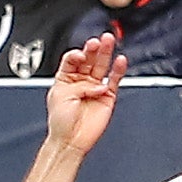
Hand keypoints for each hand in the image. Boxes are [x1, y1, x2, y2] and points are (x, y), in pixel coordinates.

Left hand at [45, 36, 121, 152]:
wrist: (71, 141)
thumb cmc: (60, 121)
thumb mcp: (62, 95)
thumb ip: (81, 85)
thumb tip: (98, 84)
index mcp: (65, 78)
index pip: (72, 59)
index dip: (77, 54)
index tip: (80, 55)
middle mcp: (81, 81)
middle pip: (89, 59)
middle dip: (93, 49)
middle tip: (98, 40)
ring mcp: (95, 88)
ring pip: (102, 66)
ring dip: (106, 53)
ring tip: (109, 41)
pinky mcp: (107, 97)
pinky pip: (114, 80)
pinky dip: (118, 70)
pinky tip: (120, 60)